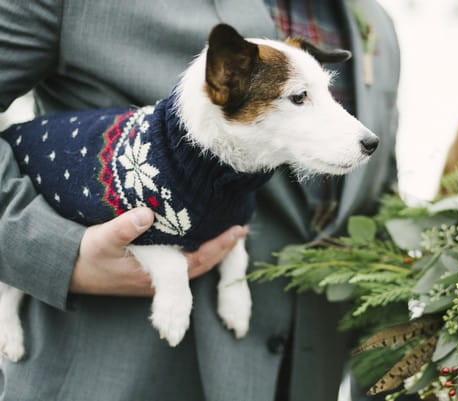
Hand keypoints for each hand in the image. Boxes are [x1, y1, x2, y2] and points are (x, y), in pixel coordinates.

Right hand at [69, 207, 247, 295]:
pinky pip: (180, 262)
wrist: (66, 271)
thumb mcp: (100, 239)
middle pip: (200, 266)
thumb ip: (122, 228)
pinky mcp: (149, 271)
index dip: (218, 247)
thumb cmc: (84, 256)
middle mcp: (158, 280)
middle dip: (222, 249)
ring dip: (212, 250)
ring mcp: (154, 277)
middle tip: (241, 229)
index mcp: (152, 274)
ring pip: (192, 266)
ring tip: (228, 232)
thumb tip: (147, 214)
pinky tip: (201, 236)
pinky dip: (196, 250)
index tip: (238, 232)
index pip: (196, 262)